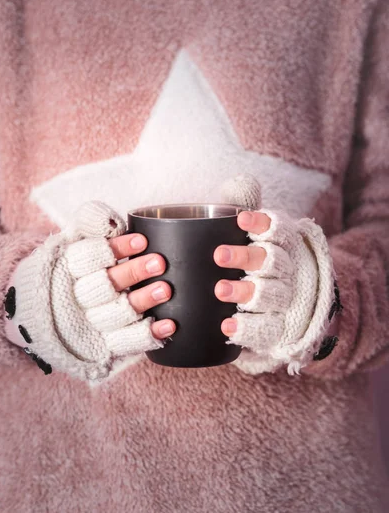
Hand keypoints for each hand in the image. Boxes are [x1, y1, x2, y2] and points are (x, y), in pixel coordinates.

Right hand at [3, 201, 175, 381]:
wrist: (49, 314)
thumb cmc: (74, 268)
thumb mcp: (75, 241)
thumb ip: (90, 224)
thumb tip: (110, 219)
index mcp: (67, 268)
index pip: (88, 257)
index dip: (116, 249)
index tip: (142, 241)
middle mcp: (75, 298)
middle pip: (104, 285)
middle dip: (133, 273)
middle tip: (160, 262)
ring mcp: (88, 324)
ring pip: (116, 314)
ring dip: (142, 301)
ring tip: (167, 290)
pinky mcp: (101, 346)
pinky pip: (124, 343)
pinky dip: (146, 335)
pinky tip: (168, 325)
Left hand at [212, 206, 337, 374]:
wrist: (293, 310)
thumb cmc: (262, 261)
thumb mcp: (257, 234)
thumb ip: (245, 208)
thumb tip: (242, 183)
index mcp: (285, 246)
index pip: (280, 231)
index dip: (262, 225)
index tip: (241, 219)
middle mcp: (288, 272)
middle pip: (272, 262)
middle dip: (246, 257)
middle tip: (219, 255)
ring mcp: (286, 302)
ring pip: (268, 294)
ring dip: (244, 291)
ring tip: (219, 289)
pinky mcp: (278, 329)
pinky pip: (266, 330)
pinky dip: (246, 328)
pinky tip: (227, 326)